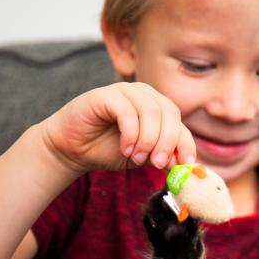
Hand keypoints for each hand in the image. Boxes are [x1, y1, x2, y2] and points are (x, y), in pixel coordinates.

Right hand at [39, 82, 196, 175]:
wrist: (74, 149)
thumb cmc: (109, 150)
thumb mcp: (143, 157)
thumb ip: (163, 157)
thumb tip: (185, 165)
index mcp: (157, 108)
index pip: (180, 124)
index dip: (185, 145)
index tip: (183, 167)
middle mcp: (144, 95)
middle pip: (170, 114)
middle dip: (167, 143)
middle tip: (157, 163)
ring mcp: (125, 91)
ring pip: (151, 112)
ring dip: (147, 140)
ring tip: (136, 157)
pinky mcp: (106, 95)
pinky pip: (128, 112)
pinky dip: (131, 134)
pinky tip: (125, 149)